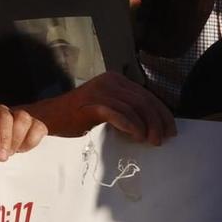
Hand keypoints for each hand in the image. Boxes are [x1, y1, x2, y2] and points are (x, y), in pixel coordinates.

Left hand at [0, 104, 47, 160]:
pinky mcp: (34, 124)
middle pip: (5, 116)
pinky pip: (38, 126)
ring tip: (12, 153)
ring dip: (17, 138)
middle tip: (2, 156)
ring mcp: (18, 115)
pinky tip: (23, 149)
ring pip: (22, 118)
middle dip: (5, 138)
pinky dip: (32, 140)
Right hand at [57, 71, 175, 144]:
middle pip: (143, 101)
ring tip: (149, 141)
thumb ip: (127, 107)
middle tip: (160, 140)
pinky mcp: (93, 103)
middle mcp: (110, 81)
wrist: (51, 117)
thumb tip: (155, 123)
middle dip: (157, 122)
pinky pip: (120, 114)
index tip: (170, 130)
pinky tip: (136, 136)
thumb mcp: (108, 106)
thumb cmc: (80, 115)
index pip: (147, 95)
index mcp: (115, 79)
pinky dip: (132, 126)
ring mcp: (101, 91)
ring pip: (135, 108)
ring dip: (146, 127)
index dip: (162, 113)